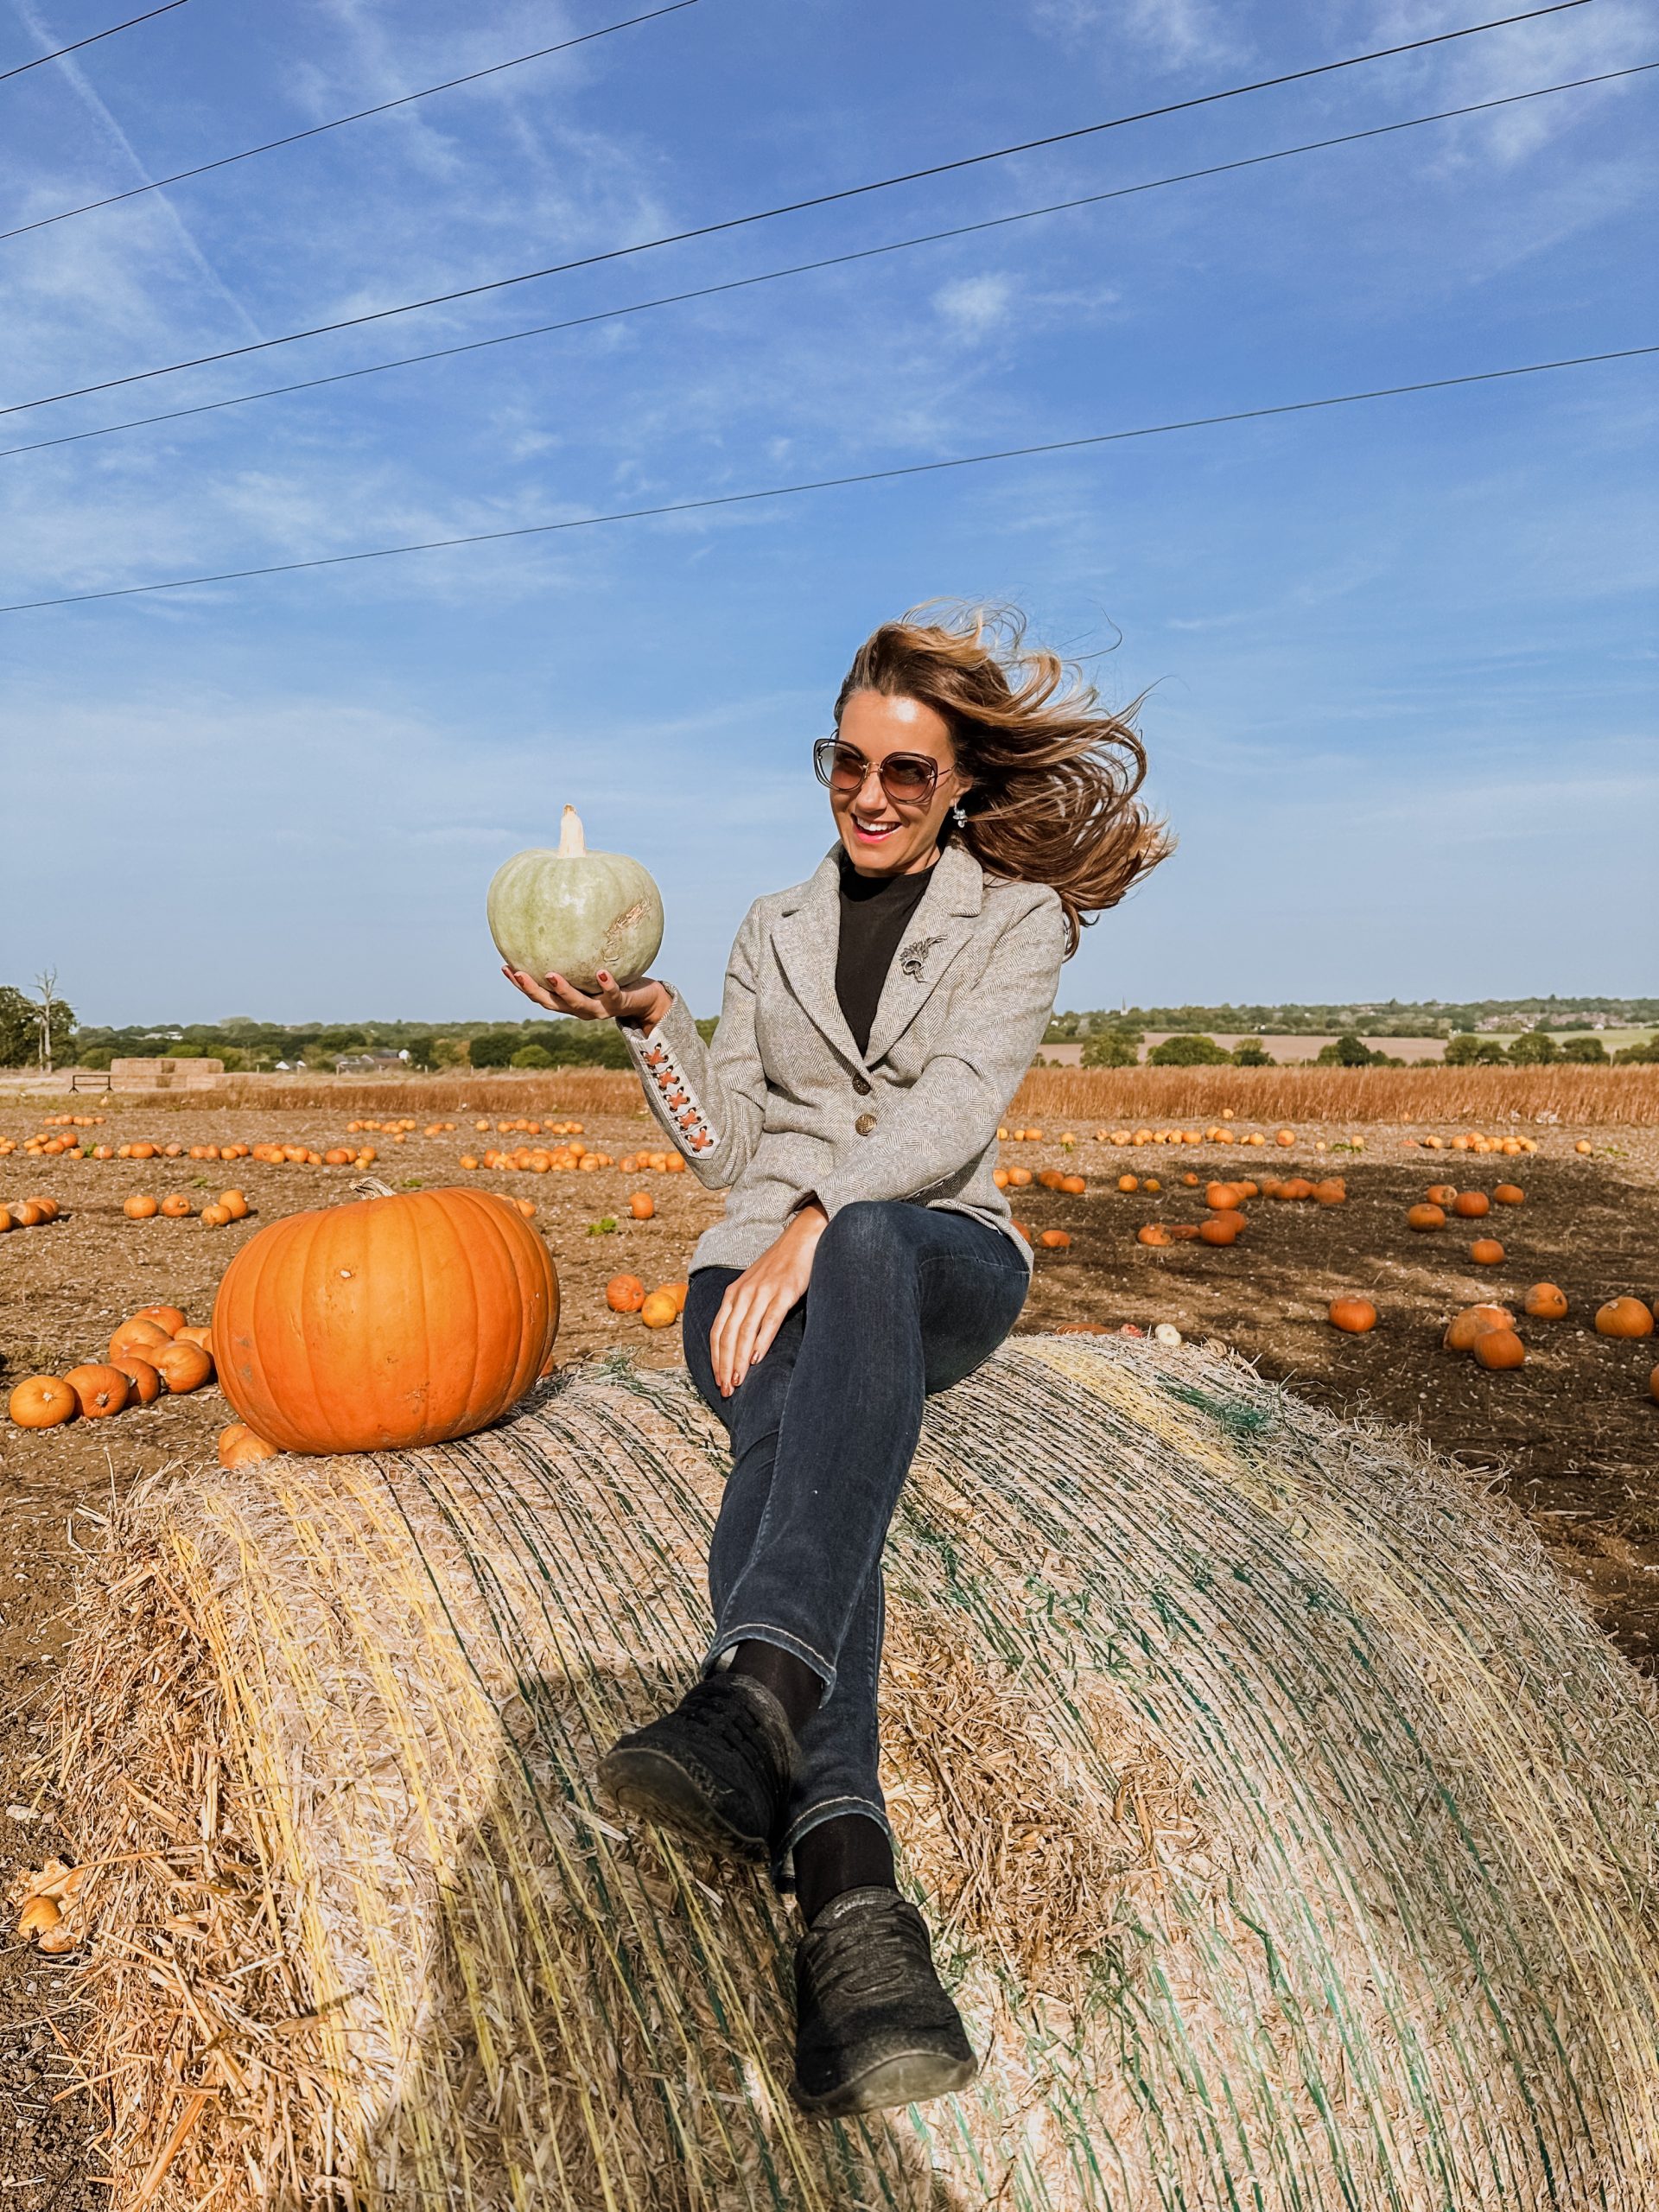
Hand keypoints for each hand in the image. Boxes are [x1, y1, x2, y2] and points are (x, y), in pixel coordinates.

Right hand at [501, 965, 671, 1027]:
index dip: (521, 984)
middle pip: (550, 1003)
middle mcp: (580, 1007)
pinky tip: (601, 971)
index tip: (504, 966)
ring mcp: (599, 1008)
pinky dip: (606, 984)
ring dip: (563, 990)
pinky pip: (611, 994)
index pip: (540, 994)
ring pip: (577, 1003)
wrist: (648, 1000)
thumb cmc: (619, 976)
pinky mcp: (619, 1003)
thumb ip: (580, 951)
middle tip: (517, 972)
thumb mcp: (596, 961)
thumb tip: (564, 915)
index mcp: (570, 1000)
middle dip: (532, 990)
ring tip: (552, 975)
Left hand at [709, 1203, 826, 1396]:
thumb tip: (741, 1342)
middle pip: (727, 1335)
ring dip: (738, 1359)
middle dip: (724, 1365)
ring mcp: (763, 1292)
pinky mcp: (784, 1292)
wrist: (803, 1237)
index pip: (717, 1331)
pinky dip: (761, 1340)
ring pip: (744, 1332)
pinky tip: (756, 1358)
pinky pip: (769, 1320)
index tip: (717, 1380)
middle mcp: (744, 1293)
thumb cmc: (780, 1266)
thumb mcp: (755, 1286)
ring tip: (737, 1381)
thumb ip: (746, 1309)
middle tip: (726, 1390)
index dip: (715, 1358)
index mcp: (734, 1293)